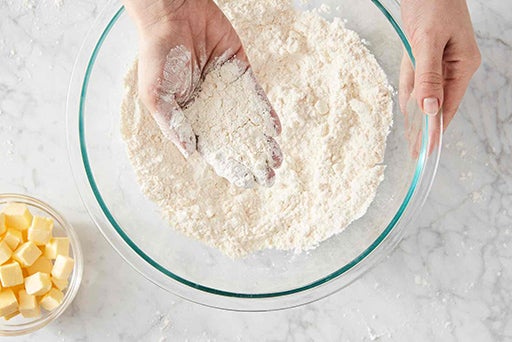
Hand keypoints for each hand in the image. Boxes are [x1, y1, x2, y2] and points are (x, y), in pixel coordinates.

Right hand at [123, 0, 281, 186]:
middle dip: (251, 157)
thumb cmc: (157, 55)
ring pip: (248, 119)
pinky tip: (276, 130)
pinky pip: (255, 95)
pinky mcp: (239, 71)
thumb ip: (173, 125)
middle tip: (269, 177)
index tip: (247, 182)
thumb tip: (191, 153)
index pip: (212, 146)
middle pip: (234, 137)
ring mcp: (226, 89)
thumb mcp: (156, 95)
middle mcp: (210, 105)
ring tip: (277, 160)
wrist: (172, 14)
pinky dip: (266, 112)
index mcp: (189, 115)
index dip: (229, 164)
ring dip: (262, 140)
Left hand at [399, 0, 480, 152]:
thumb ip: (428, 76)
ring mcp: (438, 60)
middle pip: (436, 103)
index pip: (448, 105)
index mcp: (462, 65)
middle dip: (425, 127)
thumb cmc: (432, 4)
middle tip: (416, 152)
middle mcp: (453, 66)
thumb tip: (429, 109)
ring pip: (424, 92)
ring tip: (411, 140)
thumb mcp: (428, 41)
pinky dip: (410, 93)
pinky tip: (408, 111)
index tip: (428, 150)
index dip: (436, 129)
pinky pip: (416, 78)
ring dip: (417, 114)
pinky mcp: (424, 53)